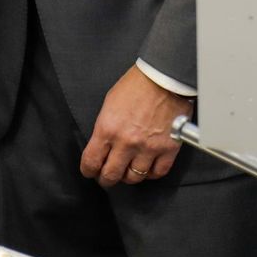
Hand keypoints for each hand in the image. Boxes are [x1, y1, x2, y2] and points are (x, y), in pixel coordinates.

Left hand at [80, 65, 191, 187]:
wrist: (163, 78)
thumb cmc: (136, 85)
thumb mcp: (109, 104)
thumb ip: (105, 128)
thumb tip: (101, 146)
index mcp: (107, 128)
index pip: (91, 161)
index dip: (88, 170)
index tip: (90, 171)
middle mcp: (126, 142)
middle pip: (111, 175)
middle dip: (106, 179)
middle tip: (106, 177)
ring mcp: (148, 147)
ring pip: (134, 178)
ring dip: (128, 177)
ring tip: (127, 172)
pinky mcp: (167, 149)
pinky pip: (157, 173)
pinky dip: (151, 174)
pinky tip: (147, 169)